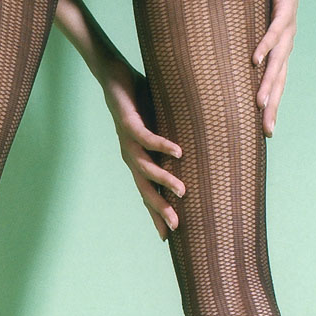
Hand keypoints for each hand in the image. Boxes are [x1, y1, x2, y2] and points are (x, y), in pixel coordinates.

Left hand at [100, 56, 183, 240]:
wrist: (113, 78)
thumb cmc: (140, 102)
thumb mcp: (161, 126)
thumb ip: (177, 140)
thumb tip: (203, 151)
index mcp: (139, 161)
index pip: (147, 194)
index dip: (156, 215)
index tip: (169, 237)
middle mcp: (131, 156)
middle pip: (145, 189)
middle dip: (159, 208)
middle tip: (176, 226)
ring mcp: (128, 142)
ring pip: (146, 168)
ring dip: (164, 180)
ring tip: (182, 191)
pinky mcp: (127, 123)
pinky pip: (146, 138)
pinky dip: (162, 146)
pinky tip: (177, 152)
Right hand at [252, 0, 298, 137]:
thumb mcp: (254, 21)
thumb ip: (243, 40)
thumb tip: (226, 59)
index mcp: (281, 48)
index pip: (277, 83)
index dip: (272, 107)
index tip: (265, 133)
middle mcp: (287, 41)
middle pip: (280, 79)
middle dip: (273, 106)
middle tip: (267, 130)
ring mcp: (288, 26)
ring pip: (279, 60)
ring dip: (269, 82)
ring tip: (259, 103)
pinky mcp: (286, 7)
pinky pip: (274, 30)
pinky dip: (266, 45)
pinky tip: (256, 60)